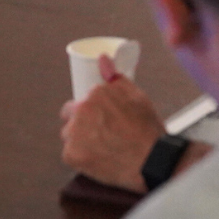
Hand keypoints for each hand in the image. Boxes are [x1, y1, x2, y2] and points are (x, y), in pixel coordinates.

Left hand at [59, 55, 165, 192]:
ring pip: (69, 135)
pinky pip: (70, 154)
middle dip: (80, 122)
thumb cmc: (146, 129)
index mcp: (95, 94)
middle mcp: (81, 111)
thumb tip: (103, 58)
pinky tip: (97, 158)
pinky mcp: (71, 154)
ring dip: (79, 139)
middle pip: (70, 115)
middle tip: (99, 133)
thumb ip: (115, 78)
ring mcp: (73, 133)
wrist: (150, 159)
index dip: (91, 110)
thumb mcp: (136, 96)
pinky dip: (80, 157)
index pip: (81, 100)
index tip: (100, 119)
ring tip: (100, 147)